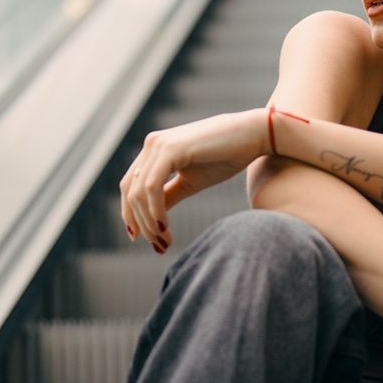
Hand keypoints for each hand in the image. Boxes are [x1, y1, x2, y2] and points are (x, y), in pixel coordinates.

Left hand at [121, 108, 267, 250]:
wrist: (252, 136)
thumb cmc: (225, 158)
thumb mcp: (190, 183)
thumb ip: (168, 196)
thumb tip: (151, 219)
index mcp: (154, 151)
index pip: (130, 187)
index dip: (132, 215)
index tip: (144, 239)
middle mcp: (152, 145)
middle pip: (130, 192)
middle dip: (141, 223)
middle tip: (159, 246)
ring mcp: (159, 145)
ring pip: (139, 192)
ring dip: (149, 222)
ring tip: (165, 241)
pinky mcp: (171, 148)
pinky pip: (152, 187)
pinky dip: (155, 210)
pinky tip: (165, 227)